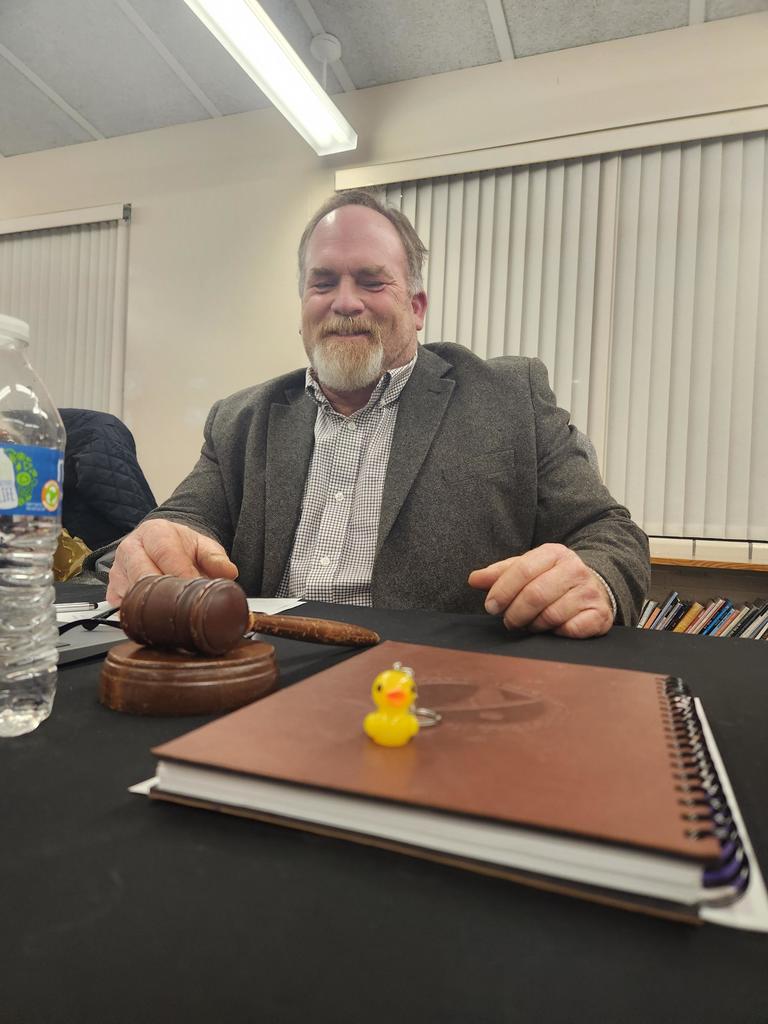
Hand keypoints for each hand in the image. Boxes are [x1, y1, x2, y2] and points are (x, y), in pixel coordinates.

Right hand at [106, 520, 238, 604]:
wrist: (160, 545)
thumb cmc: (180, 546)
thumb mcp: (202, 545)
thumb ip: (216, 557)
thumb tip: (228, 572)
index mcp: (154, 533)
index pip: (166, 554)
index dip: (182, 574)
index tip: (196, 590)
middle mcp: (130, 549)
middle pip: (143, 575)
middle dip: (166, 594)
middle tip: (186, 609)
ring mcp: (118, 571)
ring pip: (131, 594)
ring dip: (153, 607)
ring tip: (175, 615)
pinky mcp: (112, 590)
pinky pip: (123, 608)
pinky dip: (140, 616)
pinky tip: (157, 619)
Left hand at [468, 543, 613, 638]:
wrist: (595, 587)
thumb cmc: (552, 579)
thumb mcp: (527, 569)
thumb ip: (500, 574)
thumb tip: (473, 579)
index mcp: (553, 553)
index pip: (523, 570)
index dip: (503, 590)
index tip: (490, 606)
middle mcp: (574, 569)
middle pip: (535, 594)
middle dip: (515, 613)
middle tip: (508, 622)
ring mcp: (589, 591)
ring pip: (551, 615)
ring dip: (533, 625)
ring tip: (529, 624)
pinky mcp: (600, 614)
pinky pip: (571, 629)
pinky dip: (556, 633)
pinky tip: (552, 629)